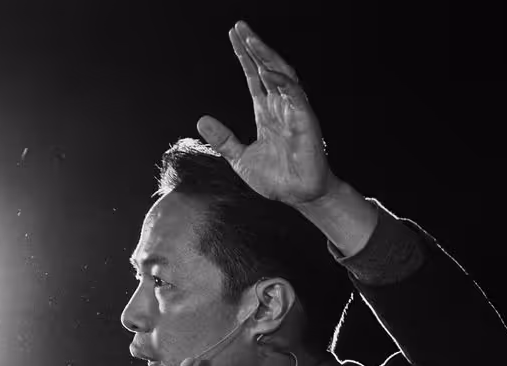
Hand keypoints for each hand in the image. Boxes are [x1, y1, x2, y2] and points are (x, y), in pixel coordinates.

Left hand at [196, 22, 335, 206]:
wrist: (300, 197)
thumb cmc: (277, 180)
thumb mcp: (240, 159)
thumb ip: (224, 139)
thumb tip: (201, 120)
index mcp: (266, 113)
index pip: (254, 77)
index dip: (244, 57)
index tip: (233, 36)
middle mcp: (280, 107)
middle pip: (267, 68)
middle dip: (254, 47)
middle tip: (240, 26)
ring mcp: (294, 112)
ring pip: (282, 75)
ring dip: (267, 57)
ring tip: (251, 40)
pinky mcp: (305, 121)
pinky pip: (295, 95)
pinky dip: (282, 81)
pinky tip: (269, 70)